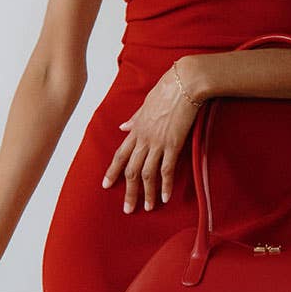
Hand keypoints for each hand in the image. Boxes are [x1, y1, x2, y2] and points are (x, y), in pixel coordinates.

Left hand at [102, 60, 203, 213]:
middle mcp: (144, 137)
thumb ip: (135, 118)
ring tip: (148, 208)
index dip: (112, 171)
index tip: (106, 185)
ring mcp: (158, 142)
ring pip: (147, 173)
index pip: (120, 154)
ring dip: (147, 193)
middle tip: (127, 209)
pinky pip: (167, 169)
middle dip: (129, 191)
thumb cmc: (168, 88)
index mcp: (137, 127)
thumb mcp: (146, 102)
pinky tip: (165, 197)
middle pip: (131, 169)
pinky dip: (165, 185)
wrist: (185, 82)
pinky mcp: (174, 143)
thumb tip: (123, 126)